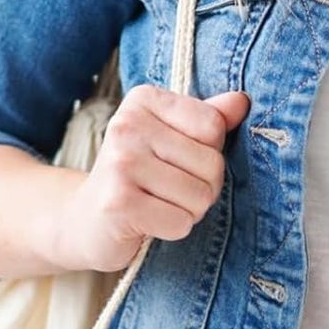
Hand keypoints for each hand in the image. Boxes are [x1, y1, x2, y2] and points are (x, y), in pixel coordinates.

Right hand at [53, 84, 249, 272]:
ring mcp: (121, 164)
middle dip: (203, 186)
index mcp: (144, 100)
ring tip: (159, 204)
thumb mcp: (172, 136)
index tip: (180, 158)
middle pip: (211, 163)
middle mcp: (128, 125)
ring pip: (200, 196)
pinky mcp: (119, 203)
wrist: (85, 218)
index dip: (209, 151)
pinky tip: (148, 221)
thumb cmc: (138, 173)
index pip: (213, 126)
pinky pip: (180, 222)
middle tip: (169, 189)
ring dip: (188, 210)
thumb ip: (209, 117)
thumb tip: (242, 101)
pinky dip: (172, 229)